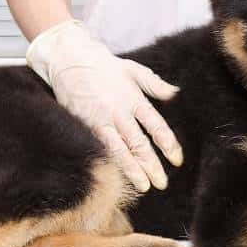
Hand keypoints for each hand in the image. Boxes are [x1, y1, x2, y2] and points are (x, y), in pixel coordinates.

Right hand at [26, 20, 183, 191]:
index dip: (168, 144)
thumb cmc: (105, 66)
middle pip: (139, 143)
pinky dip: (110, 163)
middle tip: (162, 183)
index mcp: (134, 99)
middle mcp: (118, 112)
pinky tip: (117, 177)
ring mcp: (100, 120)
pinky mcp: (84, 125)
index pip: (156, 126)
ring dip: (132, 170)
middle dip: (151, 165)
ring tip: (143, 186)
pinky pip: (100, 148)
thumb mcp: (134, 70)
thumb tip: (175, 93)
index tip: (177, 160)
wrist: (70, 59)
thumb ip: (155, 84)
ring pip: (119, 150)